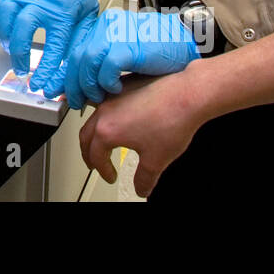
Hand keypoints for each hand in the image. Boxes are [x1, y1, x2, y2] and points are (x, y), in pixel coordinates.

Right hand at [0, 0, 96, 90]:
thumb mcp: (88, 16)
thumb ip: (79, 40)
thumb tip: (72, 65)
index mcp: (63, 12)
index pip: (54, 45)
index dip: (45, 68)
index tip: (40, 82)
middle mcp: (40, 2)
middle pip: (22, 28)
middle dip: (19, 53)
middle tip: (21, 68)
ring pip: (5, 16)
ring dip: (5, 36)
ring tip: (10, 48)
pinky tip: (3, 30)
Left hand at [62, 8, 198, 107]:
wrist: (188, 43)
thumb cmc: (162, 51)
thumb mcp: (126, 56)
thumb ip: (104, 67)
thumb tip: (85, 87)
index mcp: (105, 27)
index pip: (76, 51)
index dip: (66, 74)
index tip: (60, 90)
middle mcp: (108, 26)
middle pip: (77, 56)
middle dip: (73, 83)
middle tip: (77, 100)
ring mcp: (119, 33)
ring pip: (87, 60)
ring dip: (90, 84)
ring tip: (99, 97)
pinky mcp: (131, 44)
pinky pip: (108, 65)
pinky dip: (108, 80)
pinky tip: (117, 89)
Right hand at [79, 70, 206, 197]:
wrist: (187, 93)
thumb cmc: (172, 120)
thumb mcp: (157, 159)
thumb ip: (144, 178)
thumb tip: (141, 188)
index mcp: (107, 131)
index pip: (96, 156)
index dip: (103, 171)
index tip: (111, 176)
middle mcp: (105, 111)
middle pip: (86, 136)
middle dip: (89, 153)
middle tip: (95, 163)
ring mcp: (113, 95)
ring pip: (92, 116)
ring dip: (93, 132)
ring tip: (100, 140)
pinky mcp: (123, 85)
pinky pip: (104, 102)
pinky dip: (103, 115)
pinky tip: (115, 116)